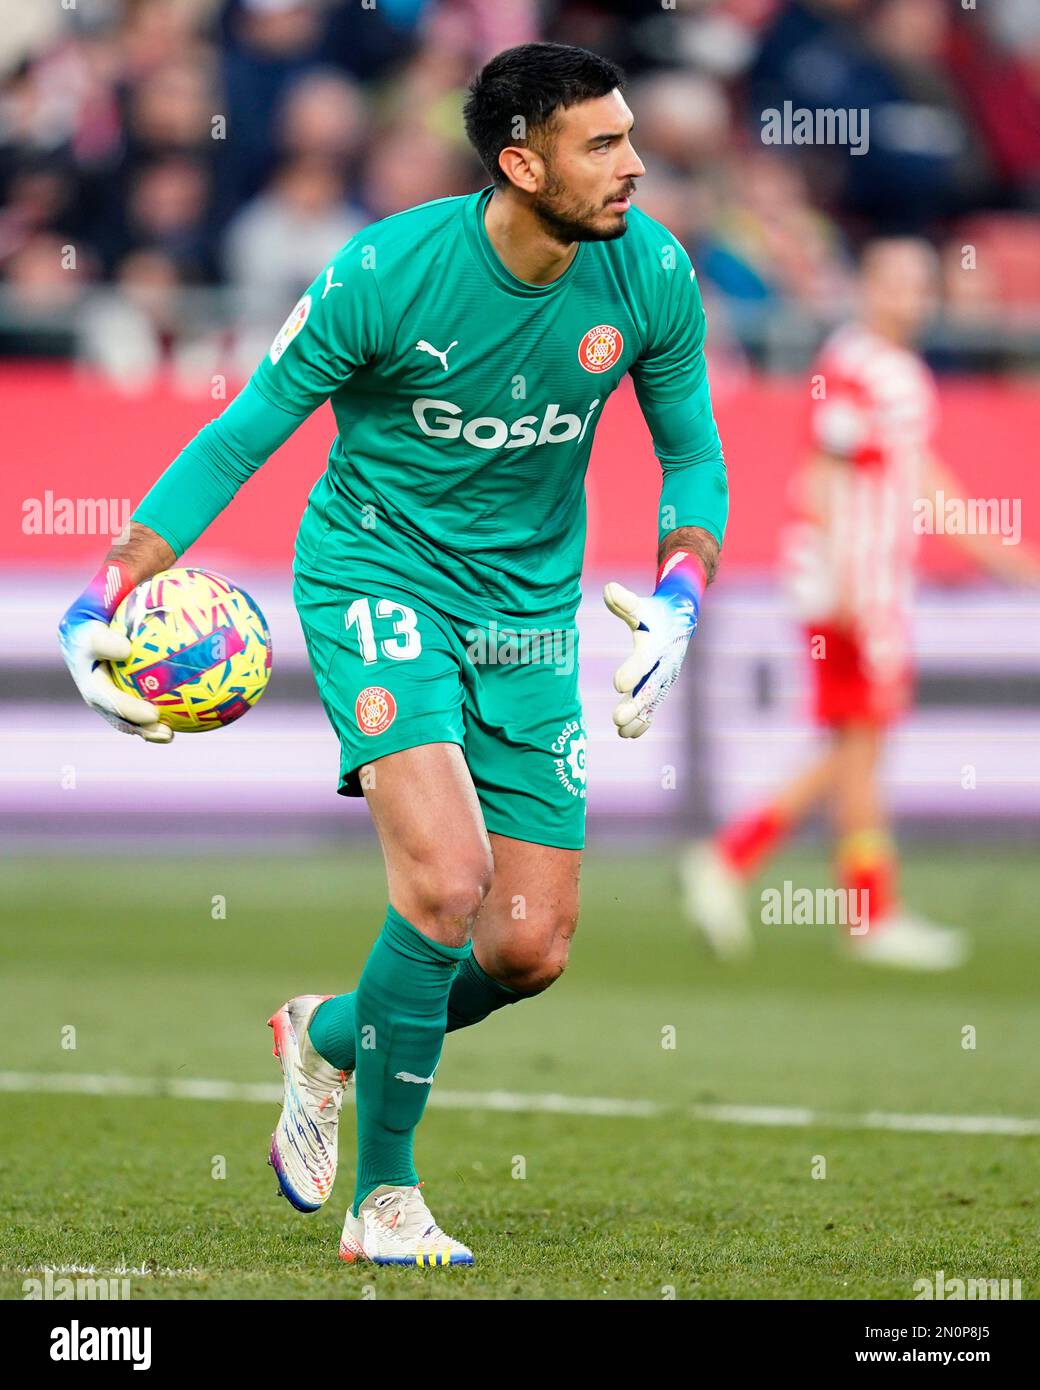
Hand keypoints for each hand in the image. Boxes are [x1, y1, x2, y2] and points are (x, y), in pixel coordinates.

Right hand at [58, 563, 172, 742]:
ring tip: (167, 734)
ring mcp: (95, 681)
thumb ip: (128, 575)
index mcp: (78, 631)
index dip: (103, 646)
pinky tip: (180, 729)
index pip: (89, 640)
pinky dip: (154, 723)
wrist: (122, 598)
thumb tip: (141, 581)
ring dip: (138, 727)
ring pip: (113, 711)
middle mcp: (81, 662)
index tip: (125, 648)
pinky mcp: (114, 692)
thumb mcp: (128, 572)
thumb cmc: (130, 582)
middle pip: (97, 691)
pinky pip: (134, 710)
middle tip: (151, 713)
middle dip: (122, 707)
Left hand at [604, 551, 703, 737]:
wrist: (681, 619)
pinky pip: (654, 707)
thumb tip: (608, 589)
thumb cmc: (655, 612)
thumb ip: (624, 602)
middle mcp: (662, 666)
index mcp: (655, 646)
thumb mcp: (640, 606)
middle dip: (634, 705)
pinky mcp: (661, 686)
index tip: (618, 684)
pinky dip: (643, 721)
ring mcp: (664, 679)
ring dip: (637, 718)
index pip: (644, 660)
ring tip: (620, 730)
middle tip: (617, 718)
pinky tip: (628, 734)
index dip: (632, 671)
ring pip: (651, 703)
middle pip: (648, 688)